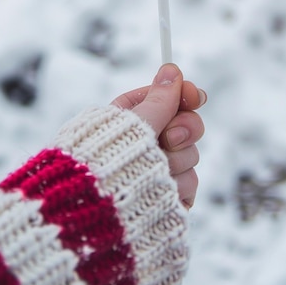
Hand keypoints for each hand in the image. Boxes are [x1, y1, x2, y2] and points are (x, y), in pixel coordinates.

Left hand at [111, 64, 205, 208]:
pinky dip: (178, 189)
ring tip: (151, 174)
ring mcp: (160, 171)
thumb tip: (171, 70)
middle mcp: (148, 144)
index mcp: (134, 119)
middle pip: (189, 126)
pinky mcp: (168, 198)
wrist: (90, 214)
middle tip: (168, 140)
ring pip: (191, 157)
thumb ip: (159, 100)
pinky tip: (160, 192)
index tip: (195, 96)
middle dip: (183, 131)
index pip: (170, 99)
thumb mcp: (133, 125)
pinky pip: (190, 186)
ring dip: (176, 163)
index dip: (185, 95)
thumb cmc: (104, 163)